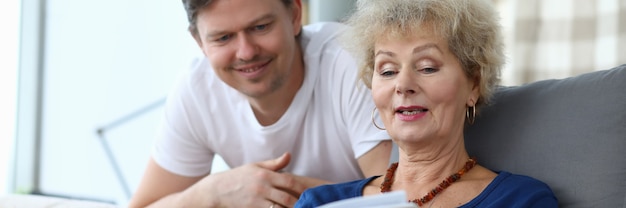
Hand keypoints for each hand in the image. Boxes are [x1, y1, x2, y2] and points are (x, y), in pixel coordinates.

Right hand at [185, 152, 306, 207]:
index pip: (289, 181)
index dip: (302, 188)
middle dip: (300, 203)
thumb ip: (274, 163)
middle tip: (312, 205)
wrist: (217, 190)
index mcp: (265, 174)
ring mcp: (256, 200)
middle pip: (287, 197)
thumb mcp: (255, 166)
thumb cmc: (238, 177)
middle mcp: (262, 187)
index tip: (311, 193)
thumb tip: (289, 155)